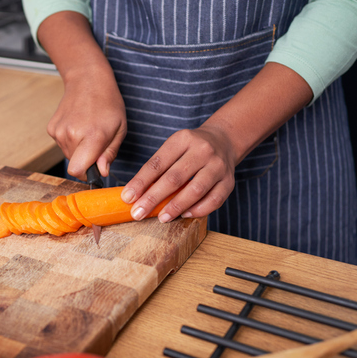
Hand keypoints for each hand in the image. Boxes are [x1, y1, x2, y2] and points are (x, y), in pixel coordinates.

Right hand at [47, 68, 125, 178]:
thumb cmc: (107, 103)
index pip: (78, 171)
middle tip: (96, 141)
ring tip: (87, 129)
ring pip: (68, 154)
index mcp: (91, 137)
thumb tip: (102, 172)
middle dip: (86, 158)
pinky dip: (70, 140)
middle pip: (75, 164)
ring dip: (78, 149)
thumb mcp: (119, 129)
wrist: (87, 79)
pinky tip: (78, 125)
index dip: (86, 174)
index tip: (95, 168)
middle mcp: (71, 135)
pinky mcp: (52, 129)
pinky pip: (62, 144)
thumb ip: (109, 153)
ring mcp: (58, 132)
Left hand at [120, 62, 313, 222]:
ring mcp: (218, 166)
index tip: (127, 197)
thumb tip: (134, 194)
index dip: (141, 182)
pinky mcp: (229, 181)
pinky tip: (184, 214)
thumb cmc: (191, 148)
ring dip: (175, 206)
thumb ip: (157, 168)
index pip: (157, 163)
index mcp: (183, 139)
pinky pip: (214, 200)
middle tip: (138, 213)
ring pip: (195, 190)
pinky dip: (198, 210)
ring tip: (161, 218)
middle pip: (174, 178)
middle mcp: (202, 150)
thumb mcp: (173, 147)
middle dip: (153, 198)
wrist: (223, 140)